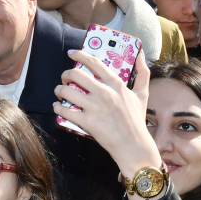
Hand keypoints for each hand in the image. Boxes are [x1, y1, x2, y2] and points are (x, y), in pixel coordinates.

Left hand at [52, 50, 159, 195]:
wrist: (134, 146)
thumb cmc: (136, 120)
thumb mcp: (143, 94)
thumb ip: (143, 72)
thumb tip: (141, 54)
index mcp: (116, 84)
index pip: (94, 63)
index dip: (80, 55)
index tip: (71, 53)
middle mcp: (104, 93)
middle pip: (76, 74)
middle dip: (65, 75)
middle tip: (65, 79)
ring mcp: (95, 107)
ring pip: (66, 91)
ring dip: (59, 90)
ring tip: (59, 93)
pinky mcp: (87, 122)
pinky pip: (64, 111)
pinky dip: (57, 108)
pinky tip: (57, 107)